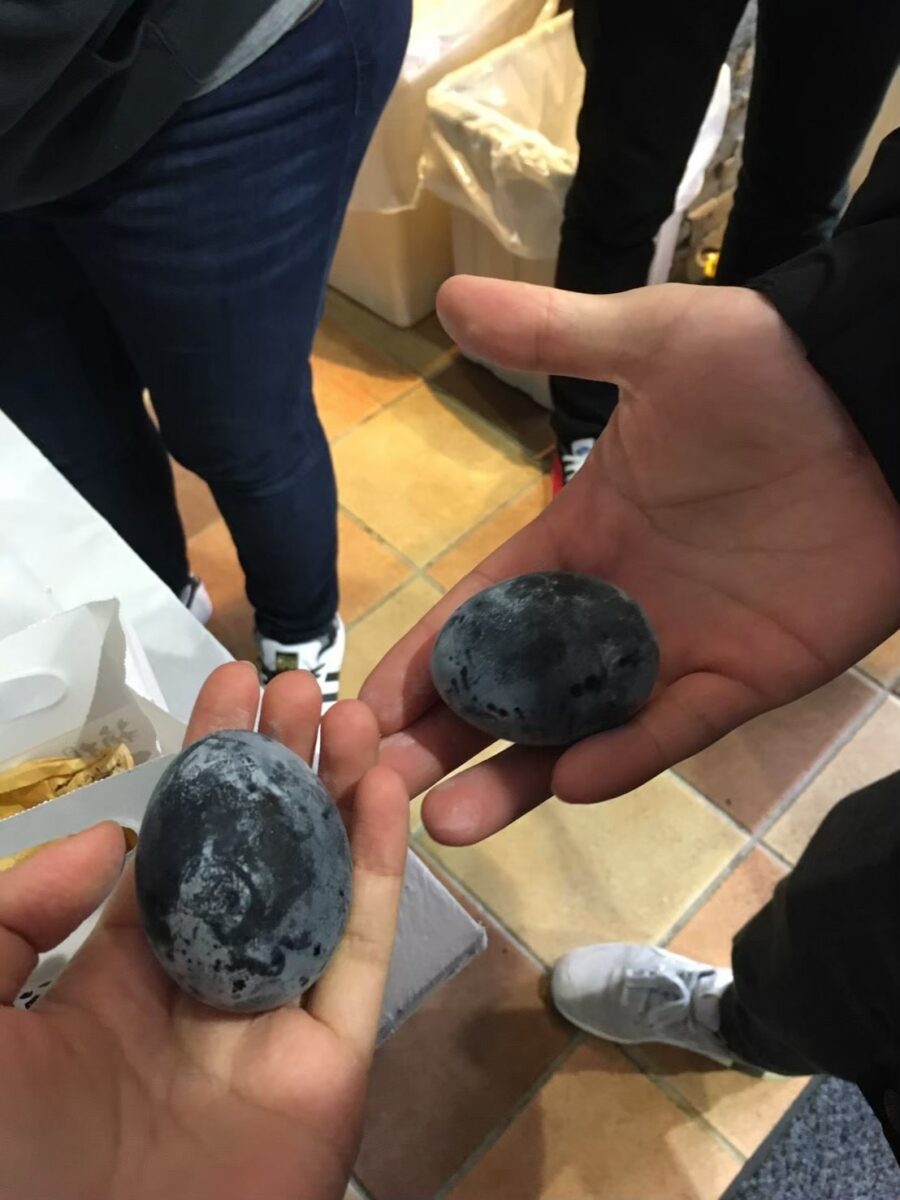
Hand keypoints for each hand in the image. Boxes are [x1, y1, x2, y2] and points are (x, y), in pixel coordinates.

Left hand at [0, 663, 408, 1199]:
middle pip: (256, 853)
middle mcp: (200, 987)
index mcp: (113, 978)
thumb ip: (12, 922)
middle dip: (279, 764)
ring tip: (354, 712)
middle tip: (300, 682)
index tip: (230, 686)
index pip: (172, 847)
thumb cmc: (9, 1159)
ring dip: (339, 796)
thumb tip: (109, 841)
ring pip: (318, 887)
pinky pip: (359, 952)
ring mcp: (270, 1023)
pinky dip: (378, 869)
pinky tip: (384, 792)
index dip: (203, 765)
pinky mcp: (330, 1063)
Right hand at [362, 276, 899, 844]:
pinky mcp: (742, 679)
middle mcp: (610, 606)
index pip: (477, 611)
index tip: (360, 709)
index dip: (420, 660)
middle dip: (444, 737)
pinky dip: (624, 756)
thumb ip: (554, 336)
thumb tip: (447, 294)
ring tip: (445, 821)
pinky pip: (673, 729)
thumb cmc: (765, 375)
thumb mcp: (653, 342)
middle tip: (379, 786)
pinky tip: (567, 781)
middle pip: (511, 688)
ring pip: (578, 729)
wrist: (884, 409)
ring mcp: (672, 649)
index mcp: (573, 538)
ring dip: (515, 774)